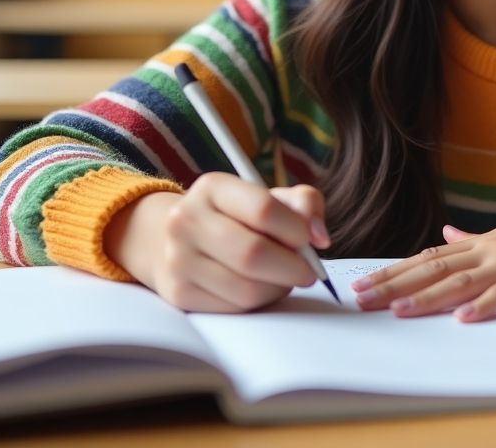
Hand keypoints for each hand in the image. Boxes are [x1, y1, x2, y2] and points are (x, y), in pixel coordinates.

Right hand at [104, 174, 330, 312]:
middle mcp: (187, 220)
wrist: (175, 238)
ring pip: (245, 288)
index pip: (263, 209)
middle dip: (292, 267)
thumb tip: (319, 238)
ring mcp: (179, 260)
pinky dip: (258, 302)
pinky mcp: (179, 294)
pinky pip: (233, 308)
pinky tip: (262, 287)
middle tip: (309, 271)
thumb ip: (304, 204)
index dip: (295, 228)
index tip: (308, 240)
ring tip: (284, 278)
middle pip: (253, 253)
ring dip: (278, 288)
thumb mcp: (270, 196)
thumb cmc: (237, 216)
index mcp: (212, 187)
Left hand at [351, 203, 495, 322]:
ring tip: (396, 310)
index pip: (430, 257)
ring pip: (461, 280)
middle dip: (395, 283)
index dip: (395, 270)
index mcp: (485, 242)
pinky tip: (463, 318)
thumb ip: (476, 241)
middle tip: (360, 296)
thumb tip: (445, 235)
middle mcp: (492, 249)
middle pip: (434, 267)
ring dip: (427, 296)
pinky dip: (483, 306)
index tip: (364, 281)